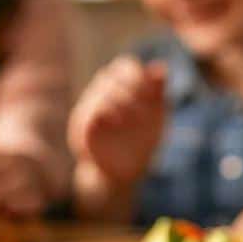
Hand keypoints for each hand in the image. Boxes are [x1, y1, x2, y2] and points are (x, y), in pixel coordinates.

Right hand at [68, 57, 165, 184]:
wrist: (125, 174)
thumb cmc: (140, 141)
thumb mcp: (155, 118)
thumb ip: (158, 94)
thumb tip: (161, 67)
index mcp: (118, 90)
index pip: (124, 67)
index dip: (138, 76)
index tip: (152, 94)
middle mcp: (99, 96)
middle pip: (109, 77)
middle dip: (130, 91)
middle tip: (144, 112)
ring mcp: (87, 113)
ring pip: (99, 95)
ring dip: (120, 103)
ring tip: (135, 120)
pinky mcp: (82, 132)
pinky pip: (88, 116)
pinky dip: (104, 113)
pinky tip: (118, 122)